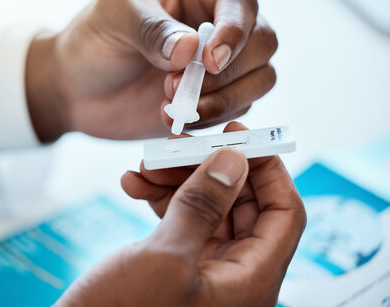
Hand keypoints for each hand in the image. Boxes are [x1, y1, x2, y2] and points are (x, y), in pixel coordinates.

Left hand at [26, 0, 277, 141]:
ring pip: (260, 78)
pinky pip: (239, 109)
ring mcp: (222, 62)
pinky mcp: (217, 96)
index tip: (209, 61)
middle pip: (263, 41)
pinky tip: (176, 118)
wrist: (77, 88)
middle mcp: (220, 20)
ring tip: (173, 105)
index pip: (240, 0)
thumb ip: (151, 29)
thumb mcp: (113, 18)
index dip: (234, 31)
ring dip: (223, 99)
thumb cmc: (93, 40)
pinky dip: (213, 118)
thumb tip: (191, 49)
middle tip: (175, 85)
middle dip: (226, 72)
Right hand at [56, 122, 305, 305]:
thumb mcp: (165, 257)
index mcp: (250, 281)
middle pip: (242, 205)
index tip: (240, 136)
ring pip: (207, 209)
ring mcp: (204, 271)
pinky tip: (133, 184)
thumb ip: (203, 206)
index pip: (283, 213)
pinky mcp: (176, 267)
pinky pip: (180, 222)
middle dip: (210, 168)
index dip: (268, 169)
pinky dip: (159, 199)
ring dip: (178, 180)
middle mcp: (234, 276)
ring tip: (144, 165)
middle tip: (179, 145)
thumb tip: (234, 161)